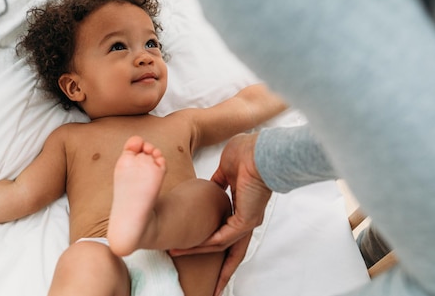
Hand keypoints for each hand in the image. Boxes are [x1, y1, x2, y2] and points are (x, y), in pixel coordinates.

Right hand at [170, 132, 271, 295]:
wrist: (257, 152)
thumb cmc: (246, 154)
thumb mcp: (226, 169)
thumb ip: (219, 181)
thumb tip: (213, 185)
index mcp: (243, 207)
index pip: (229, 233)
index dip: (215, 242)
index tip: (200, 248)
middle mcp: (246, 219)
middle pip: (233, 252)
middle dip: (221, 270)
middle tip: (210, 288)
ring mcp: (247, 221)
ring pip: (223, 247)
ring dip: (198, 252)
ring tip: (177, 254)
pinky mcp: (244, 221)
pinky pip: (222, 239)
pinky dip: (205, 244)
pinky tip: (190, 246)